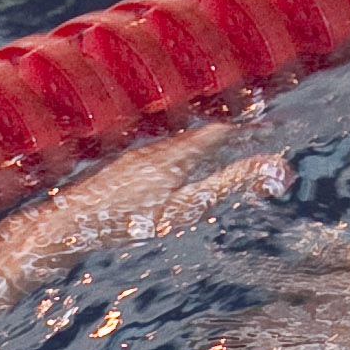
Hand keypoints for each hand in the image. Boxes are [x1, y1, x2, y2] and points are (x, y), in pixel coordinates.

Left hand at [0, 129, 287, 271]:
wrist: (70, 224)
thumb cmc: (130, 219)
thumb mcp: (187, 206)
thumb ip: (230, 184)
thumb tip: (279, 166)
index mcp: (179, 153)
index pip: (223, 132)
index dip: (249, 129)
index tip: (273, 125)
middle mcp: (158, 148)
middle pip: (200, 136)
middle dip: (229, 134)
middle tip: (255, 133)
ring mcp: (136, 158)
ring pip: (177, 146)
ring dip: (202, 146)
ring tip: (221, 150)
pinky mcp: (120, 171)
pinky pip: (159, 157)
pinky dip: (179, 158)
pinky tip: (175, 172)